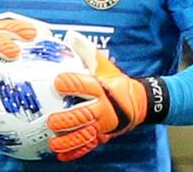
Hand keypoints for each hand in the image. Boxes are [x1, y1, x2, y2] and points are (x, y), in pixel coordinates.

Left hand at [46, 32, 168, 161]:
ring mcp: (104, 125)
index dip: (71, 83)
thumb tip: (71, 36)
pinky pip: (88, 146)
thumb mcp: (105, 66)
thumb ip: (88, 52)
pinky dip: (74, 152)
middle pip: (84, 115)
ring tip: (54, 142)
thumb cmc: (117, 83)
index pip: (85, 85)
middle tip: (52, 121)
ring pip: (85, 135)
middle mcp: (104, 108)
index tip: (58, 82)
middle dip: (67, 119)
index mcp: (103, 88)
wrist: (139, 103)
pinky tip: (61, 155)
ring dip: (68, 140)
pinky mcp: (103, 136)